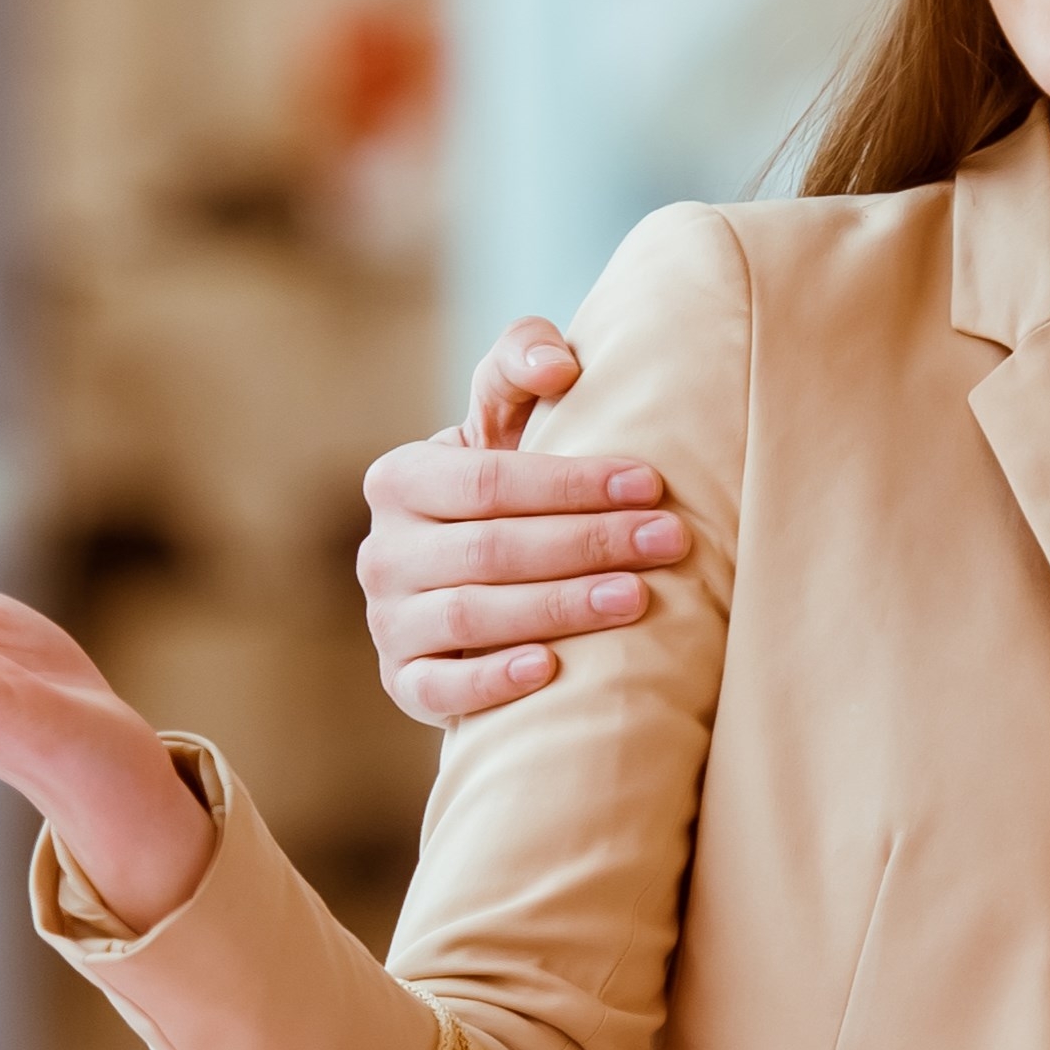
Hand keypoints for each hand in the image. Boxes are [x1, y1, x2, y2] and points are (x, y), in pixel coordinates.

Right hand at [353, 318, 690, 724]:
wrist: (481, 585)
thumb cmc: (510, 493)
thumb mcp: (506, 420)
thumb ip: (522, 361)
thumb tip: (558, 365)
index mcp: (399, 479)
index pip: (490, 481)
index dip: (573, 482)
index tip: (651, 484)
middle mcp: (382, 551)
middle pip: (490, 548)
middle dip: (588, 543)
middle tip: (667, 541)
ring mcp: (388, 621)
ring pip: (472, 615)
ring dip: (559, 606)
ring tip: (635, 598)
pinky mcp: (403, 682)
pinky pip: (440, 688)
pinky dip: (493, 679)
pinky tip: (551, 668)